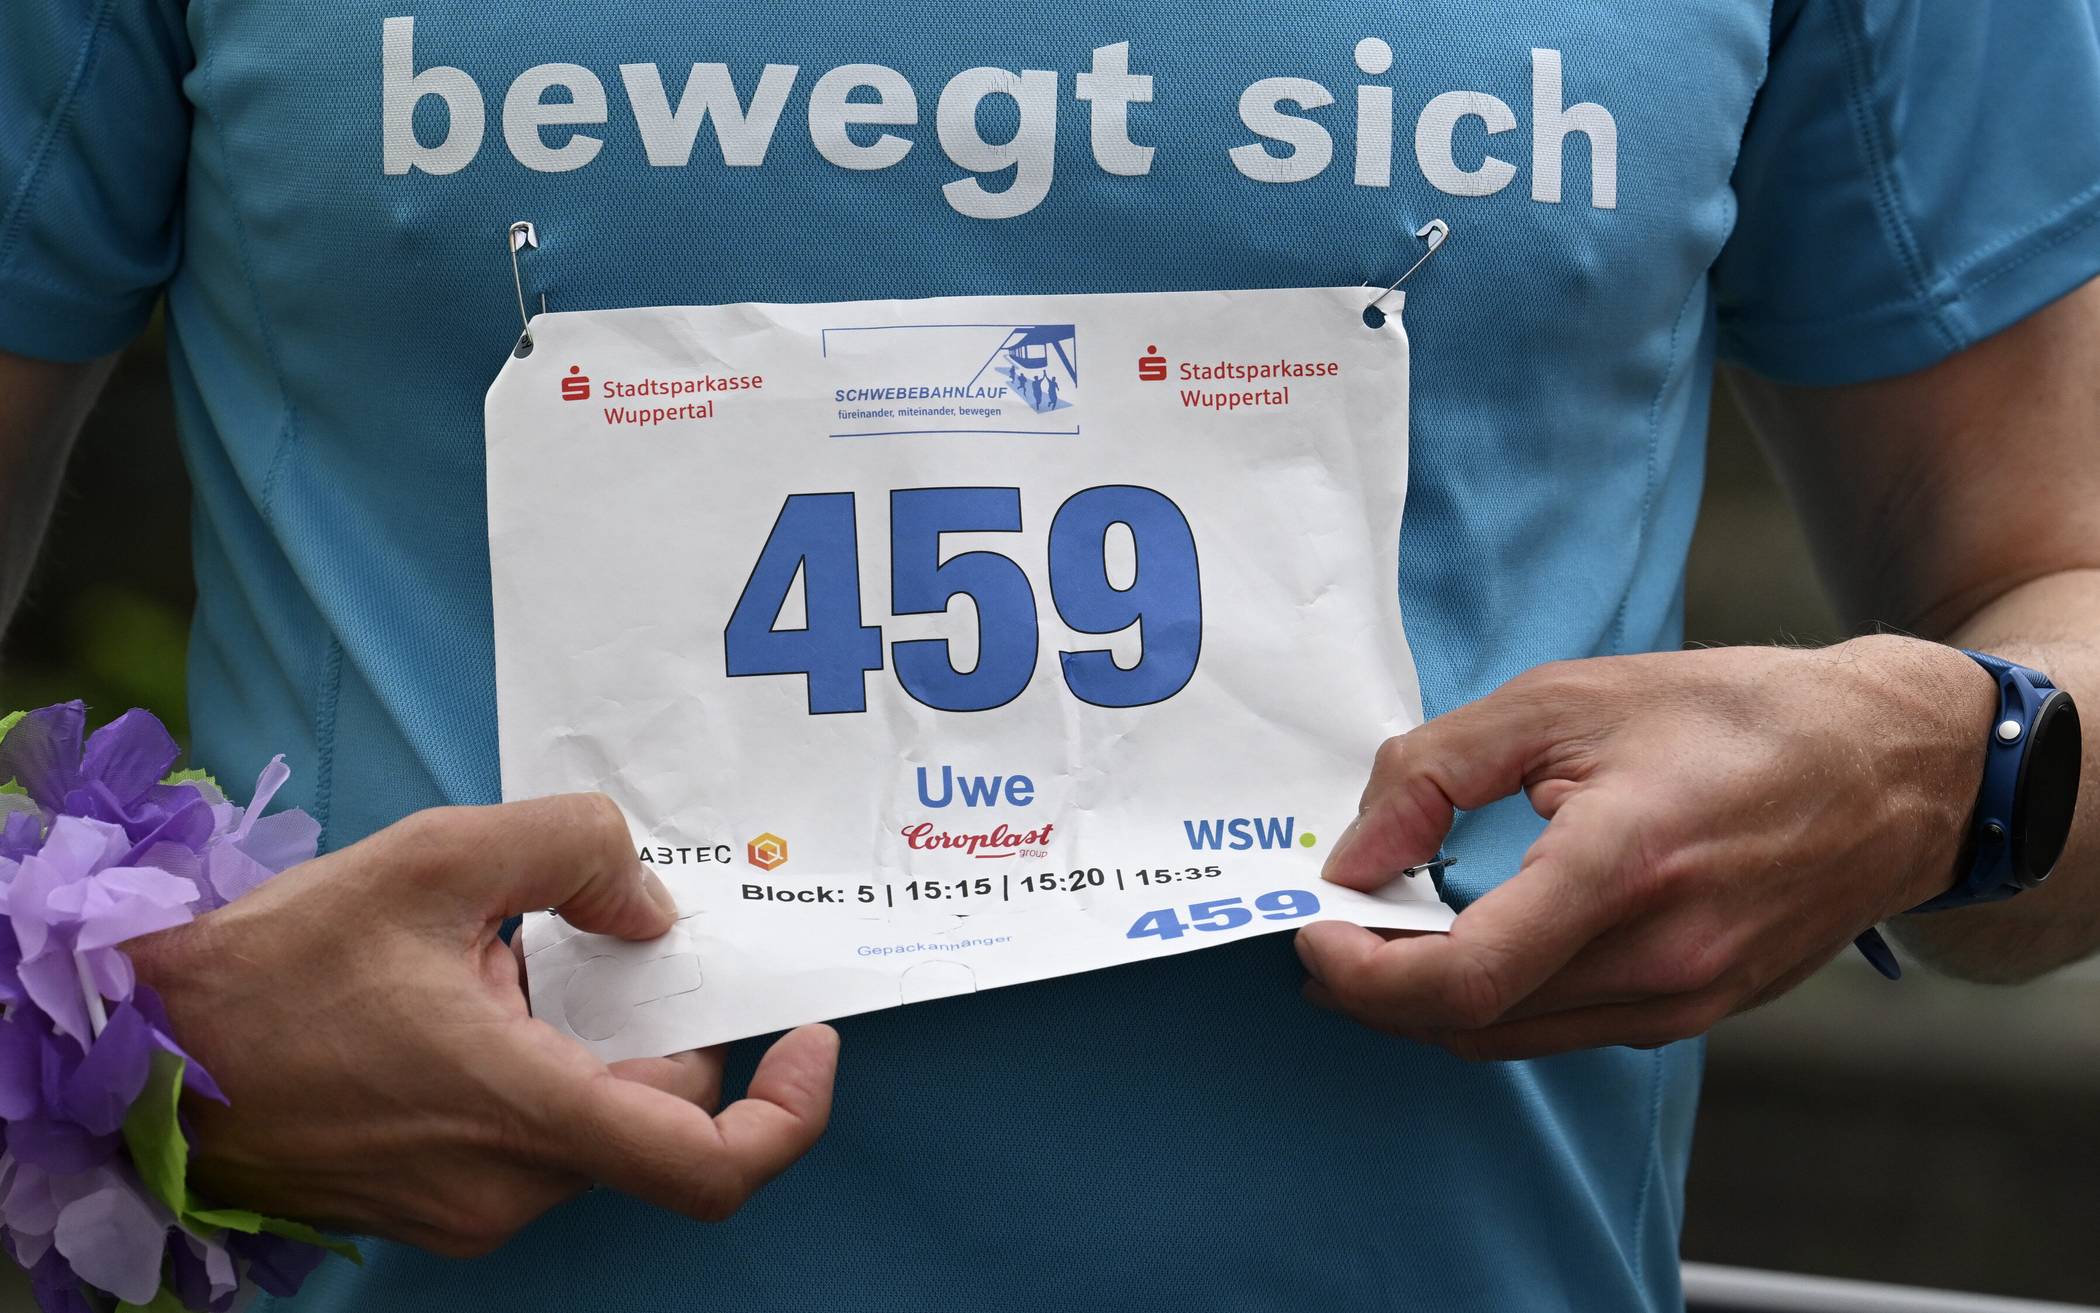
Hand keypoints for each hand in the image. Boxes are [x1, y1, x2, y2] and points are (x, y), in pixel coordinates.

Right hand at [127, 794, 838, 1255]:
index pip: (708, 1166)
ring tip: (495, 963)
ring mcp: (466, 1208)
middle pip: (653, 1114)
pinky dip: (535, 1068)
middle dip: (654, 1023)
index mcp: (524, 1113)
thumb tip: (649, 911)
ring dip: (582, 1039)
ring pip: (591, 1122)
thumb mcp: (436, 859)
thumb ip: (574, 852)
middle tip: (600, 937)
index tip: (812, 1042)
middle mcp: (507, 1185)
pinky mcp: (429, 1207)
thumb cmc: (274, 967)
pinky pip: (530, 1139)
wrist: (136, 1059)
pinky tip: (463, 1000)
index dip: (789, 1113)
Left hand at [1294, 636, 1995, 1059]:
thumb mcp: (1563, 699)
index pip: (1465, 977)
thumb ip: (1435, 772)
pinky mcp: (1696, 1016)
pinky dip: (1494, 1000)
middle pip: (1471, 1021)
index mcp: (1625, 867)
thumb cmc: (1733, 716)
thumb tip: (1352, 856)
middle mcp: (1660, 959)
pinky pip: (1561, 1029)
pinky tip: (1466, 944)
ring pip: (1510, 1037)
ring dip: (1427, 1001)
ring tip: (1380, 935)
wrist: (1894, 768)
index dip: (1364, 972)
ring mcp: (1685, 1003)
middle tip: (1324, 930)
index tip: (1310, 929)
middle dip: (1375, 987)